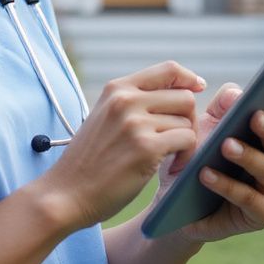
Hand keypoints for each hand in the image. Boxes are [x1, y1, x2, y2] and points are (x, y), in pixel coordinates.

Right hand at [37, 61, 203, 230]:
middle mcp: (126, 100)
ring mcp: (136, 123)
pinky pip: (187, 141)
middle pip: (185, 97)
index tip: (197, 89)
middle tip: (177, 141)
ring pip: (187, 122)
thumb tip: (179, 91)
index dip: (189, 79)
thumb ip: (133, 102)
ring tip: (169, 158)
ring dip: (185, 143)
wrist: (66, 193)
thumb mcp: (105, 117)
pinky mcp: (146, 147)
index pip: (169, 70)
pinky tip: (170, 168)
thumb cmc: (89, 161)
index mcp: (117, 89)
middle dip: (188, 120)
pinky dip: (186, 157)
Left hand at [155, 84, 263, 243]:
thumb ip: (222, 108)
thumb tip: (236, 95)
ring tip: (225, 145)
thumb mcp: (207, 127)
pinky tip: (206, 173)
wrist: (180, 201)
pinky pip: (247, 198)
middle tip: (255, 116)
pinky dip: (226, 185)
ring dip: (247, 156)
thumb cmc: (200, 158)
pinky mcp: (263, 216)